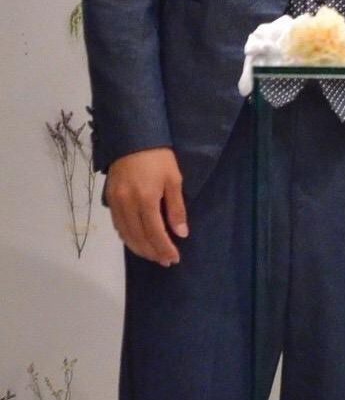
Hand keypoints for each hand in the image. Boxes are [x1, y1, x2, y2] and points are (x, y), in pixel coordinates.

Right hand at [105, 146, 187, 265]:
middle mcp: (127, 205)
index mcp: (146, 200)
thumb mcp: (174, 179)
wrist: (133, 138)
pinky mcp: (109, 200)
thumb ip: (176, 208)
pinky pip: (118, 226)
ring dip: (139, 248)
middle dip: (153, 252)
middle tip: (165, 261)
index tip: (174, 258)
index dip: (164, 248)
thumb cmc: (159, 157)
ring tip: (153, 255)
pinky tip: (136, 241)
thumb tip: (181, 233)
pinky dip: (127, 237)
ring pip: (126, 235)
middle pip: (139, 238)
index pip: (155, 233)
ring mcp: (116, 204)